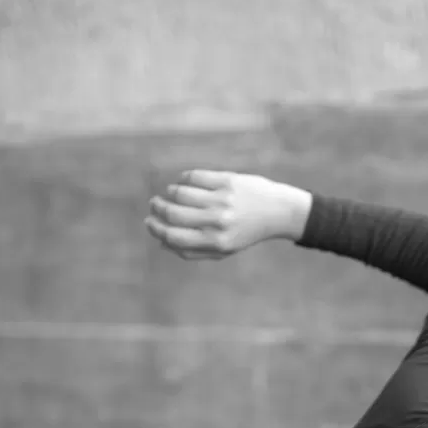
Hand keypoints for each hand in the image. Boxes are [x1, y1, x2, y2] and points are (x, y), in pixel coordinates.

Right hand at [144, 170, 312, 260]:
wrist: (278, 212)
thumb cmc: (246, 232)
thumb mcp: (224, 248)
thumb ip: (194, 250)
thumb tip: (162, 242)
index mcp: (216, 243)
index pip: (174, 237)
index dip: (156, 229)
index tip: (150, 221)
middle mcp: (219, 222)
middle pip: (174, 214)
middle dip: (158, 208)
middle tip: (154, 204)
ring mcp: (223, 200)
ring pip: (180, 193)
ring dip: (170, 193)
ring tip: (171, 194)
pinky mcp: (227, 181)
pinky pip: (193, 177)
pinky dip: (184, 179)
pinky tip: (185, 182)